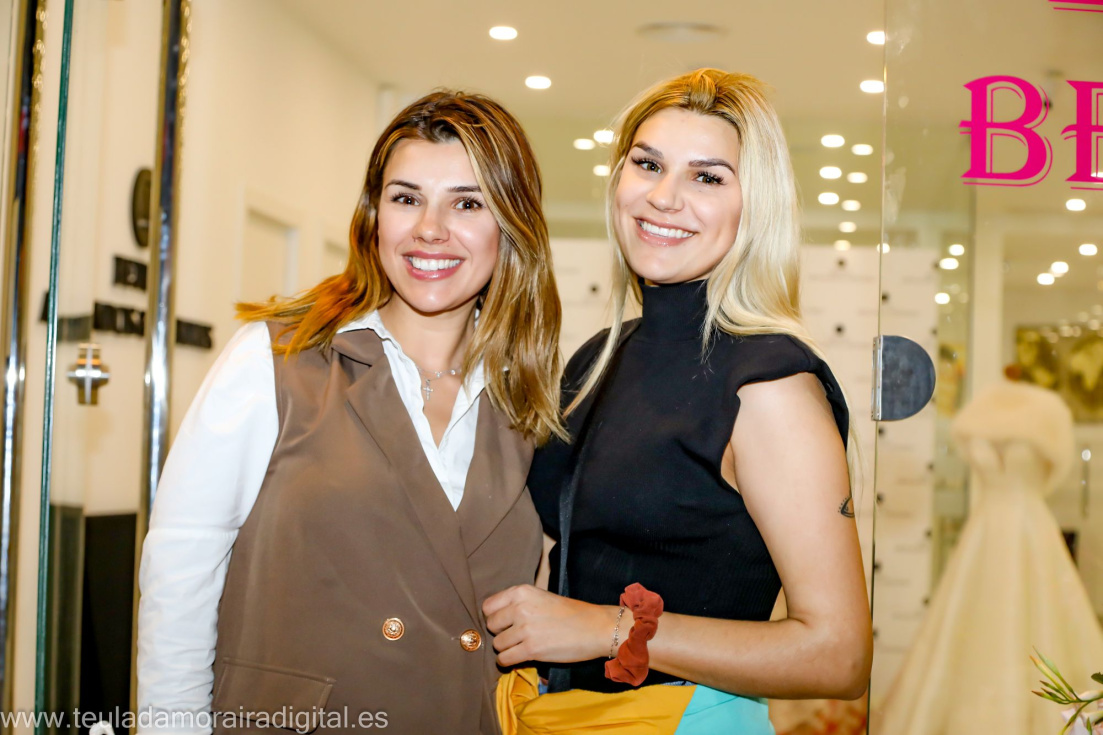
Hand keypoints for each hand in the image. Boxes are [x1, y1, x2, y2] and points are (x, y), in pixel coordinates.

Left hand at [482, 585, 618, 666]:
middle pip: (491, 625)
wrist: (596, 627)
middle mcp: (520, 608)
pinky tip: (520, 657)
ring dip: (507, 648)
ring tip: (522, 646)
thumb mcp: (542, 597)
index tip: (505, 623)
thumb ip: (519, 604)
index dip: (495, 617)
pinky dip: (508, 661)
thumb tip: (496, 618)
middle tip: (516, 636)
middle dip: (501, 633)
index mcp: (522, 591)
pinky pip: (504, 659)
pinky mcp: (531, 649)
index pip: (488, 606)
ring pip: (497, 644)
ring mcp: (525, 629)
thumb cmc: (571, 613)